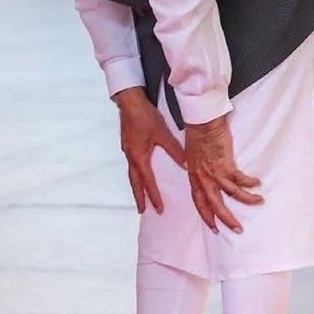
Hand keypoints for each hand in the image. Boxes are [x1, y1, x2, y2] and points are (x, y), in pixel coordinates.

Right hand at [114, 87, 185, 213]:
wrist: (129, 102)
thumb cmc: (145, 117)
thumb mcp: (162, 134)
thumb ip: (174, 150)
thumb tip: (185, 164)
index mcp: (139, 157)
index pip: (147, 181)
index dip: (153, 196)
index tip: (159, 209)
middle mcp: (131, 156)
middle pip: (134, 182)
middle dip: (139, 197)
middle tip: (142, 211)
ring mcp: (127, 151)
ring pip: (131, 174)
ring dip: (136, 187)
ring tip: (139, 197)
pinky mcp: (127, 144)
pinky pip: (131, 165)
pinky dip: (135, 175)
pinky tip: (138, 173)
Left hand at [184, 114, 262, 234]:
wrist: (202, 122)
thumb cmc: (197, 136)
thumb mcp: (192, 156)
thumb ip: (197, 169)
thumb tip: (202, 176)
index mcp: (194, 176)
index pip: (199, 201)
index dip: (206, 216)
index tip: (213, 227)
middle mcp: (203, 177)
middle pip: (214, 204)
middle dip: (226, 219)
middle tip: (237, 229)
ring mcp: (214, 172)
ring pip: (231, 194)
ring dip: (246, 200)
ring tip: (259, 201)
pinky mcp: (225, 164)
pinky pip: (240, 179)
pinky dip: (249, 183)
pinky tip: (257, 184)